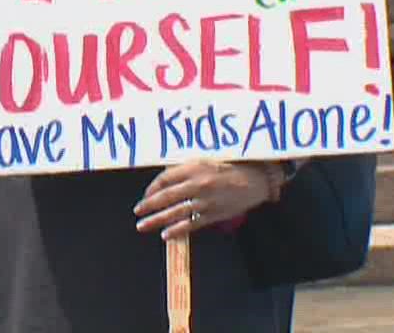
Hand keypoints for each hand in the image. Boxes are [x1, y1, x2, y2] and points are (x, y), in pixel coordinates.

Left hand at [134, 160, 287, 239]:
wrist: (256, 179)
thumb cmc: (231, 165)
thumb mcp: (206, 159)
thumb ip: (186, 168)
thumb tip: (166, 177)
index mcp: (194, 167)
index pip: (165, 178)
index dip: (152, 188)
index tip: (145, 195)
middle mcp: (197, 184)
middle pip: (166, 196)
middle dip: (149, 205)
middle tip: (137, 212)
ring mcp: (205, 201)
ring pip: (176, 212)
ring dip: (157, 220)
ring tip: (143, 226)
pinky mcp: (214, 214)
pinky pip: (192, 224)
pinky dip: (177, 230)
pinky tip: (166, 235)